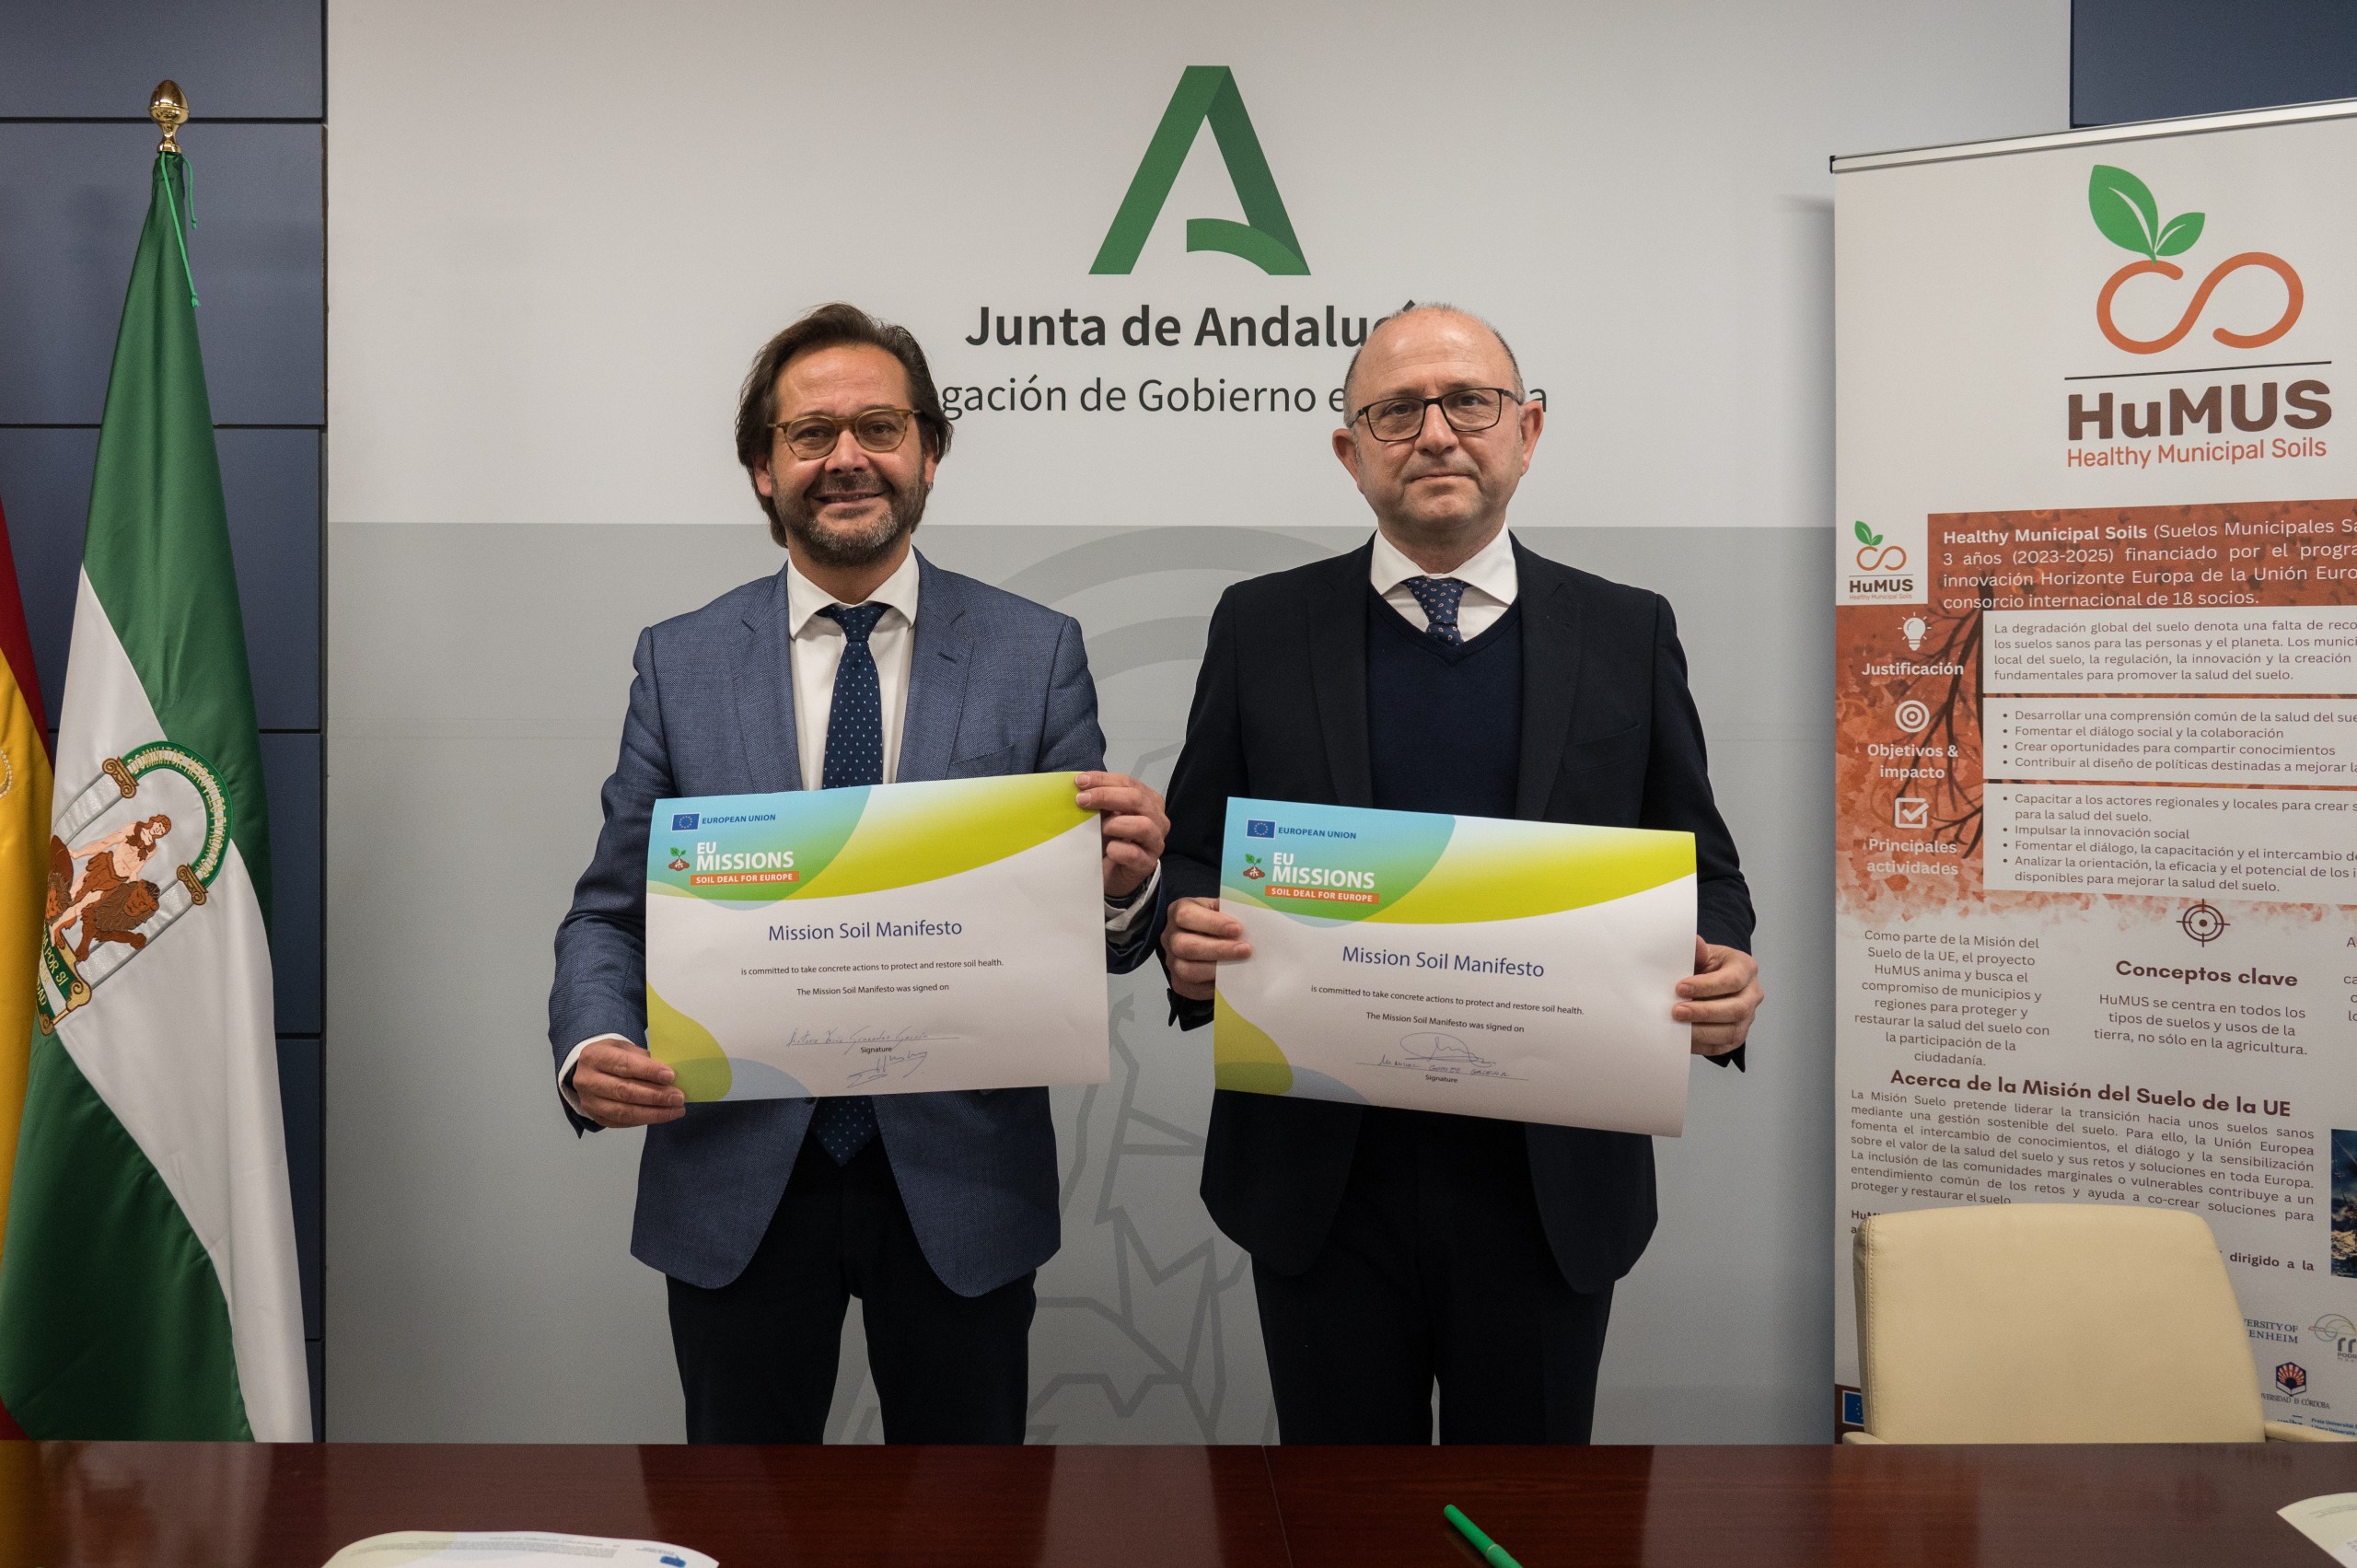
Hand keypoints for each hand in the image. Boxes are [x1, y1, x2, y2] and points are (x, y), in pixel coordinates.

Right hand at [574, 1039, 686, 1127]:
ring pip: (623, 1112)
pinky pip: (622, 1122)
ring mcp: (590, 1102)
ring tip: (675, 1110)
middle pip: (624, 1091)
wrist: (585, 1071)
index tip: (670, 1076)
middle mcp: (587, 1080)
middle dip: (655, 1096)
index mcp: (595, 1056)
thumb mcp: (624, 1048)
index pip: (623, 1065)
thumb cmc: (611, 1057)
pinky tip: (661, 1116)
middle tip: (678, 1097)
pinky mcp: (595, 1117)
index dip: (648, 1071)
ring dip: (653, 1113)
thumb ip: (643, 1059)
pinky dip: (644, 1120)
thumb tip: (669, 1075)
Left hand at [1077, 771, 1167, 899]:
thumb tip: (1081, 786)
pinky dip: (1117, 849)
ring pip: (1143, 825)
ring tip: (1099, 828)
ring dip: (1115, 823)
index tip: (1079, 782)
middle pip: (1136, 799)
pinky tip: (1107, 849)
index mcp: (1149, 801)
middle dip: (1106, 796)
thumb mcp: (1105, 815)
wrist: (1113, 873)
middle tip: (1081, 800)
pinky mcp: (1147, 864)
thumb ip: (1100, 801)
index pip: (1129, 783)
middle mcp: (1158, 819)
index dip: (1103, 780)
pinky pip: (1134, 853)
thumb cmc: (1111, 840)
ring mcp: (1155, 843)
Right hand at [1162, 895, 1250, 999]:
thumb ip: (1230, 912)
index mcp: (1178, 911)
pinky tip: (1231, 978)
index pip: (1187, 916)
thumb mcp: (1220, 908)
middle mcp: (1170, 937)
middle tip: (1245, 950)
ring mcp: (1172, 961)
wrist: (1205, 939)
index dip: (1212, 923)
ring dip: (1217, 969)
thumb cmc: (1216, 921)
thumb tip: (1251, 921)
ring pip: (1187, 970)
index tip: (1238, 929)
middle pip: (1186, 946)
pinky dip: (1213, 985)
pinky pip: (1193, 988)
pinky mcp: (1178, 982)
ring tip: (1240, 966)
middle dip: (1219, 949)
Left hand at [1677, 936, 1761, 1056]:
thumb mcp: (1703, 953)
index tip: (1680, 988)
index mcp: (1746, 968)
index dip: (1706, 986)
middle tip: (1677, 1011)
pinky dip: (1701, 1044)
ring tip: (1678, 1025)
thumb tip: (1696, 944)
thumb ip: (1698, 949)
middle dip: (1704, 1012)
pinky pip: (1722, 1046)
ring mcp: (1748, 1017)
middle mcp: (1752, 994)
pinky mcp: (1737, 1036)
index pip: (1733, 980)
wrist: (1710, 980)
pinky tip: (1684, 1037)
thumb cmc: (1707, 966)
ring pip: (1731, 1031)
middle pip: (1736, 1009)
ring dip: (1702, 1031)